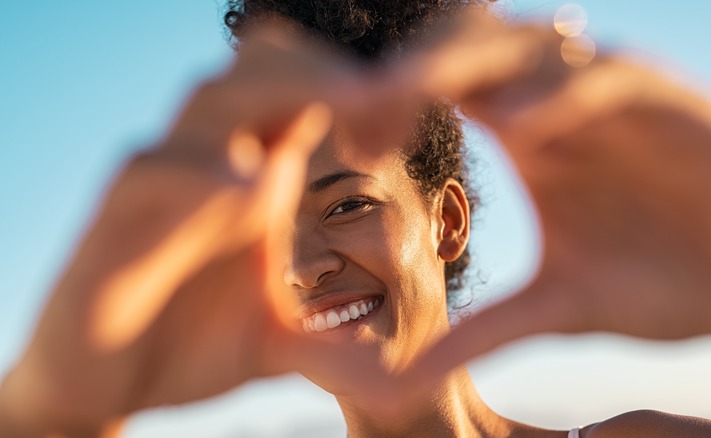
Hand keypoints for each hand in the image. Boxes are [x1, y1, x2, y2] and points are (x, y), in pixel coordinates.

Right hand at [0, 24, 381, 436]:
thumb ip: (332, 350)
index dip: (353, 91)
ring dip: (274, 97)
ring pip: (210, 102)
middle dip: (322, 73)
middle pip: (259, 70)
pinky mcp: (109, 221)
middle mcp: (208, 167)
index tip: (402, 124)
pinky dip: (203, 175)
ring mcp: (160, 187)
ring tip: (345, 117)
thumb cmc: (187, 349)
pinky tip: (254, 196)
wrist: (106, 387)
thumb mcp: (275, 349)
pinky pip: (151, 172)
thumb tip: (401, 382)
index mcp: (252, 181)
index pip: (301, 95)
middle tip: (382, 100)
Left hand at [395, 9, 710, 384]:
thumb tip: (403, 379)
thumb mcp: (557, 309)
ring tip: (407, 98)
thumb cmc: (661, 285)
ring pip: (530, 46)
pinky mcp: (669, 100)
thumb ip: (484, 329)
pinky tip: (517, 131)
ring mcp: (613, 92)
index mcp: (529, 132)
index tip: (352, 138)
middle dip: (415, 71)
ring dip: (468, 65)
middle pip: (473, 50)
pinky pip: (605, 80)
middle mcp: (562, 100)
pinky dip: (560, 97)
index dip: (394, 102)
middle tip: (362, 112)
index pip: (447, 87)